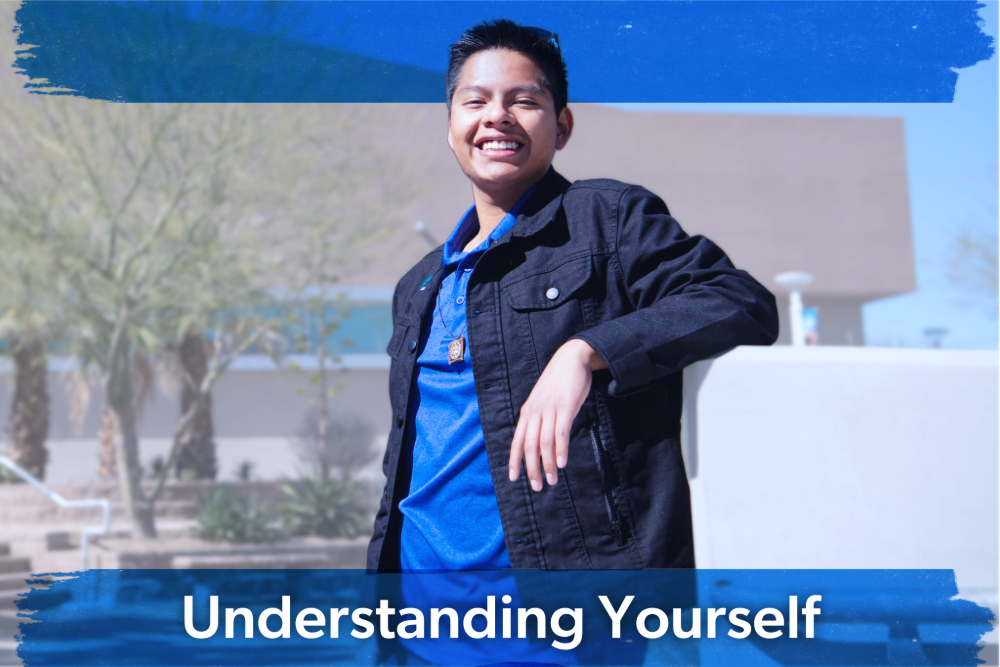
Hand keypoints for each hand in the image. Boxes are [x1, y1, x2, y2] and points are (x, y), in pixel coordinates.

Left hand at [509, 339, 608, 491]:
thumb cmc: (559, 383)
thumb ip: (540, 421)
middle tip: (537, 487)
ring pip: (544, 442)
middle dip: (531, 469)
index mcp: (527, 412)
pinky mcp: (565, 406)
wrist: (571, 358)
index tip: (514, 479)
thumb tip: (541, 446)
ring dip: (547, 464)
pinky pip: (560, 431)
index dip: (514, 461)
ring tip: (552, 480)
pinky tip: (562, 463)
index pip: (516, 440)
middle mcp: (534, 412)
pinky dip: (560, 449)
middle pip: (529, 446)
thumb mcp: (544, 402)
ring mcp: (549, 409)